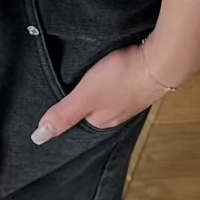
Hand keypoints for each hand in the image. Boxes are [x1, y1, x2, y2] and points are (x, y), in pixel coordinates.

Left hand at [31, 39, 195, 141]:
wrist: (162, 60)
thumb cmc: (123, 77)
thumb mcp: (85, 96)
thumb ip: (63, 115)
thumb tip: (37, 138)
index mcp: (102, 121)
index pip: (78, 121)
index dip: (67, 110)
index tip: (58, 100)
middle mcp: (118, 114)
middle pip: (94, 109)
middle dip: (83, 99)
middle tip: (71, 86)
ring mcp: (132, 99)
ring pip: (108, 97)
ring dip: (100, 88)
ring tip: (90, 78)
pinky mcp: (141, 82)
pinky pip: (122, 84)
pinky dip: (115, 79)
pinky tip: (112, 71)